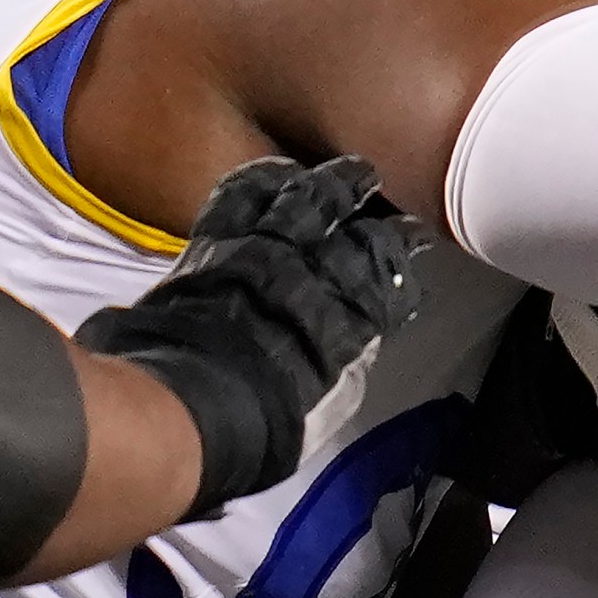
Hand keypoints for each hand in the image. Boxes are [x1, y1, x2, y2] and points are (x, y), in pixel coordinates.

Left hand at [75, 157, 426, 517]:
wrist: (186, 410)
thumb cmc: (263, 423)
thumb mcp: (331, 402)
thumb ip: (350, 361)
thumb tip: (359, 341)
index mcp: (346, 312)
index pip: (384, 260)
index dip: (400, 243)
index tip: (410, 234)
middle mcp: (307, 272)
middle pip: (341, 214)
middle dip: (357, 191)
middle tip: (366, 178)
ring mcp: (256, 253)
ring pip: (294, 196)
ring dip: (313, 180)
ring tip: (322, 174)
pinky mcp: (210, 246)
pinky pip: (236, 199)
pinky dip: (255, 183)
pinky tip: (266, 178)